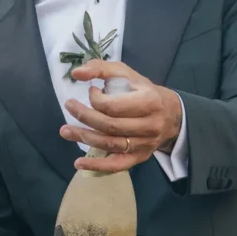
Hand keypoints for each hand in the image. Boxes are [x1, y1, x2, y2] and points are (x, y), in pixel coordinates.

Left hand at [62, 60, 183, 171]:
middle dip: (85, 117)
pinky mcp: (139, 157)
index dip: (96, 99)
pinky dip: (97, 166)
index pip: (114, 106)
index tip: (91, 91)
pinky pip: (117, 165)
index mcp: (149, 101)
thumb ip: (101, 68)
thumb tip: (76, 73)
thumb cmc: (144, 91)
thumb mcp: (126, 73)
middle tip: (69, 106)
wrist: (171, 114)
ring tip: (65, 131)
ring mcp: (145, 144)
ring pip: (110, 144)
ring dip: (85, 138)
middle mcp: (149, 125)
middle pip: (110, 126)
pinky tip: (79, 164)